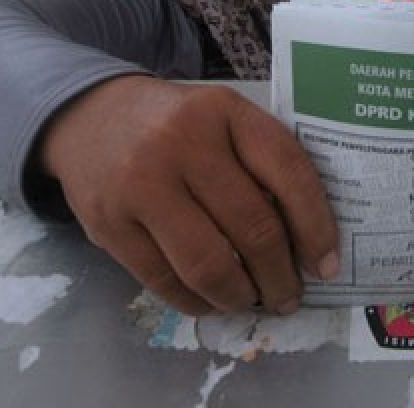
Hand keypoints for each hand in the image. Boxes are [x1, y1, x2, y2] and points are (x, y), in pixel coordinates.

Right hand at [39, 76, 338, 315]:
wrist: (88, 116)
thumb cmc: (175, 124)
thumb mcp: (222, 117)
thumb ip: (261, 160)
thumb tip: (308, 239)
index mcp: (224, 112)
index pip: (288, 172)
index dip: (315, 226)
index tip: (326, 264)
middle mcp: (181, 143)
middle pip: (252, 227)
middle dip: (279, 275)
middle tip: (289, 295)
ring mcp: (140, 185)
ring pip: (208, 264)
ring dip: (240, 296)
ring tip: (252, 300)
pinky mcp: (107, 224)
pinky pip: (164, 281)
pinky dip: (197, 301)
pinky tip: (213, 300)